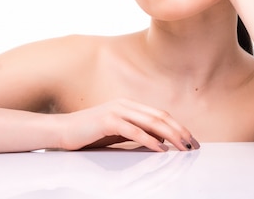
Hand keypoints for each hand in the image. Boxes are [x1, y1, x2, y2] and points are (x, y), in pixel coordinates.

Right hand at [56, 98, 199, 151]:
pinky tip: (160, 148)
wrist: (61, 131)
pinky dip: (150, 139)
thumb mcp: (117, 133)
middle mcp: (124, 104)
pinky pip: (134, 130)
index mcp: (128, 105)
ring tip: (182, 147)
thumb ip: (136, 133)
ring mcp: (116, 111)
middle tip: (192, 144)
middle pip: (159, 116)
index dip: (177, 126)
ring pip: (151, 122)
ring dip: (170, 135)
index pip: (159, 114)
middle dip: (179, 131)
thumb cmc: (88, 134)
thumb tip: (160, 142)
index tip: (190, 139)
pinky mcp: (107, 121)